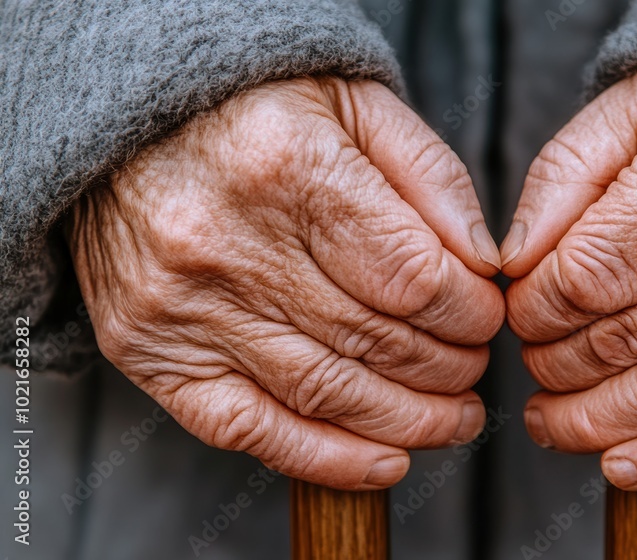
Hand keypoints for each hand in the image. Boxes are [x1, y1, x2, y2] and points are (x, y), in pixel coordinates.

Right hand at [67, 77, 504, 488]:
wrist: (126, 119)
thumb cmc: (256, 106)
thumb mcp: (356, 104)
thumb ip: (431, 177)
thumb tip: (485, 264)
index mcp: (290, 165)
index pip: (412, 277)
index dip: (468, 314)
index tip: (486, 318)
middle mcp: (228, 241)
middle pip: (376, 341)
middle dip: (449, 368)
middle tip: (474, 367)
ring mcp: (182, 306)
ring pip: (326, 393)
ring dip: (409, 420)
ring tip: (455, 419)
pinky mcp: (151, 352)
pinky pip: (248, 428)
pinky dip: (325, 457)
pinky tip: (386, 460)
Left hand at [502, 69, 636, 488]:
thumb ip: (565, 176)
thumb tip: (512, 261)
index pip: (588, 276)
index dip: (534, 310)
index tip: (521, 311)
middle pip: (624, 340)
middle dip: (555, 364)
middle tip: (535, 360)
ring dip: (595, 421)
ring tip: (553, 419)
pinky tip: (622, 462)